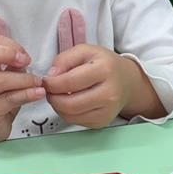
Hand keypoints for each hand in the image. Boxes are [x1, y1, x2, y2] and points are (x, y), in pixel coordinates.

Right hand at [0, 35, 44, 142]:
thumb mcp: (3, 78)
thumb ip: (10, 66)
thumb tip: (25, 59)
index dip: (9, 46)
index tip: (25, 57)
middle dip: (8, 54)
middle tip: (27, 62)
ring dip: (24, 79)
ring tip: (39, 83)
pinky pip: (8, 99)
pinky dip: (27, 94)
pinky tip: (38, 93)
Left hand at [44, 45, 163, 128]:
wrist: (126, 82)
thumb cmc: (104, 64)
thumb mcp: (85, 51)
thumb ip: (64, 59)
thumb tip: (51, 76)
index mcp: (105, 70)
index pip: (70, 82)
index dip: (51, 83)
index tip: (46, 80)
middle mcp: (109, 93)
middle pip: (69, 104)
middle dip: (52, 97)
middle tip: (49, 90)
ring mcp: (107, 111)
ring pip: (70, 115)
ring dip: (57, 106)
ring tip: (58, 95)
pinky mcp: (102, 122)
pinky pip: (75, 121)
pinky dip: (66, 113)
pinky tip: (69, 102)